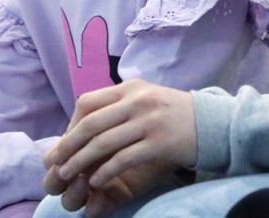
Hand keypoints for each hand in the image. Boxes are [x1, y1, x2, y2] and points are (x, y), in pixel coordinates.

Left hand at [43, 80, 195, 207]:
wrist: (212, 123)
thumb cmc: (174, 113)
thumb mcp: (145, 98)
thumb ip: (118, 105)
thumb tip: (84, 124)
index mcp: (130, 88)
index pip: (87, 103)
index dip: (71, 125)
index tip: (62, 145)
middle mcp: (137, 101)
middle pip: (91, 124)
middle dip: (69, 146)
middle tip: (56, 165)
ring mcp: (148, 121)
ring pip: (104, 142)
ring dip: (81, 162)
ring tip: (69, 177)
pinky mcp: (159, 143)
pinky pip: (124, 158)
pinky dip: (106, 170)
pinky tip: (96, 180)